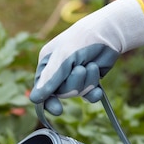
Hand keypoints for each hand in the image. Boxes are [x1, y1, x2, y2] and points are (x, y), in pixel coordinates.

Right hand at [29, 0, 143, 114]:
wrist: (110, 34)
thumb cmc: (82, 39)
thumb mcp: (63, 57)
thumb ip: (50, 79)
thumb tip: (34, 99)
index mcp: (47, 64)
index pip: (42, 89)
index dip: (48, 101)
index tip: (57, 110)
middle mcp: (58, 72)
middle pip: (61, 93)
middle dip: (74, 84)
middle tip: (81, 69)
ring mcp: (74, 77)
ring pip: (77, 93)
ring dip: (87, 82)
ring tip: (91, 66)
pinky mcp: (88, 81)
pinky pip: (88, 96)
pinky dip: (94, 91)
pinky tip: (98, 84)